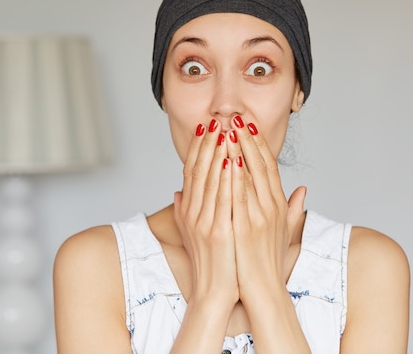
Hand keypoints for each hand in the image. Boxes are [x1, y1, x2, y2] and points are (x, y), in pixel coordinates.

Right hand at [174, 119, 238, 306]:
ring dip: (218, 152)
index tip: (206, 129)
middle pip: (199, 171)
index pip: (192, 172)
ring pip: (211, 179)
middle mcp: (194, 214)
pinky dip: (228, 177)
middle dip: (208, 143)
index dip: (198, 149)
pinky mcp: (220, 231)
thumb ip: (185, 211)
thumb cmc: (211, 262)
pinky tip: (234, 159)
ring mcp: (206, 222)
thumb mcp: (192, 233)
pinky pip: (224, 198)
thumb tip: (178, 192)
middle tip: (216, 120)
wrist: (215, 292)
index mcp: (189, 211)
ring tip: (225, 130)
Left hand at [225, 115, 306, 298]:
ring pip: (248, 174)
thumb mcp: (284, 232)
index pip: (268, 166)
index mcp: (277, 206)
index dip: (259, 144)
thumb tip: (304, 190)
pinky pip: (238, 195)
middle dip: (247, 138)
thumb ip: (293, 209)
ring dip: (237, 148)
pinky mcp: (244, 227)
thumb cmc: (269, 262)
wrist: (263, 291)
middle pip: (259, 164)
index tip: (248, 126)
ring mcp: (258, 216)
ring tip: (226, 127)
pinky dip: (233, 175)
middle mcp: (271, 207)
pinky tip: (226, 157)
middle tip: (235, 116)